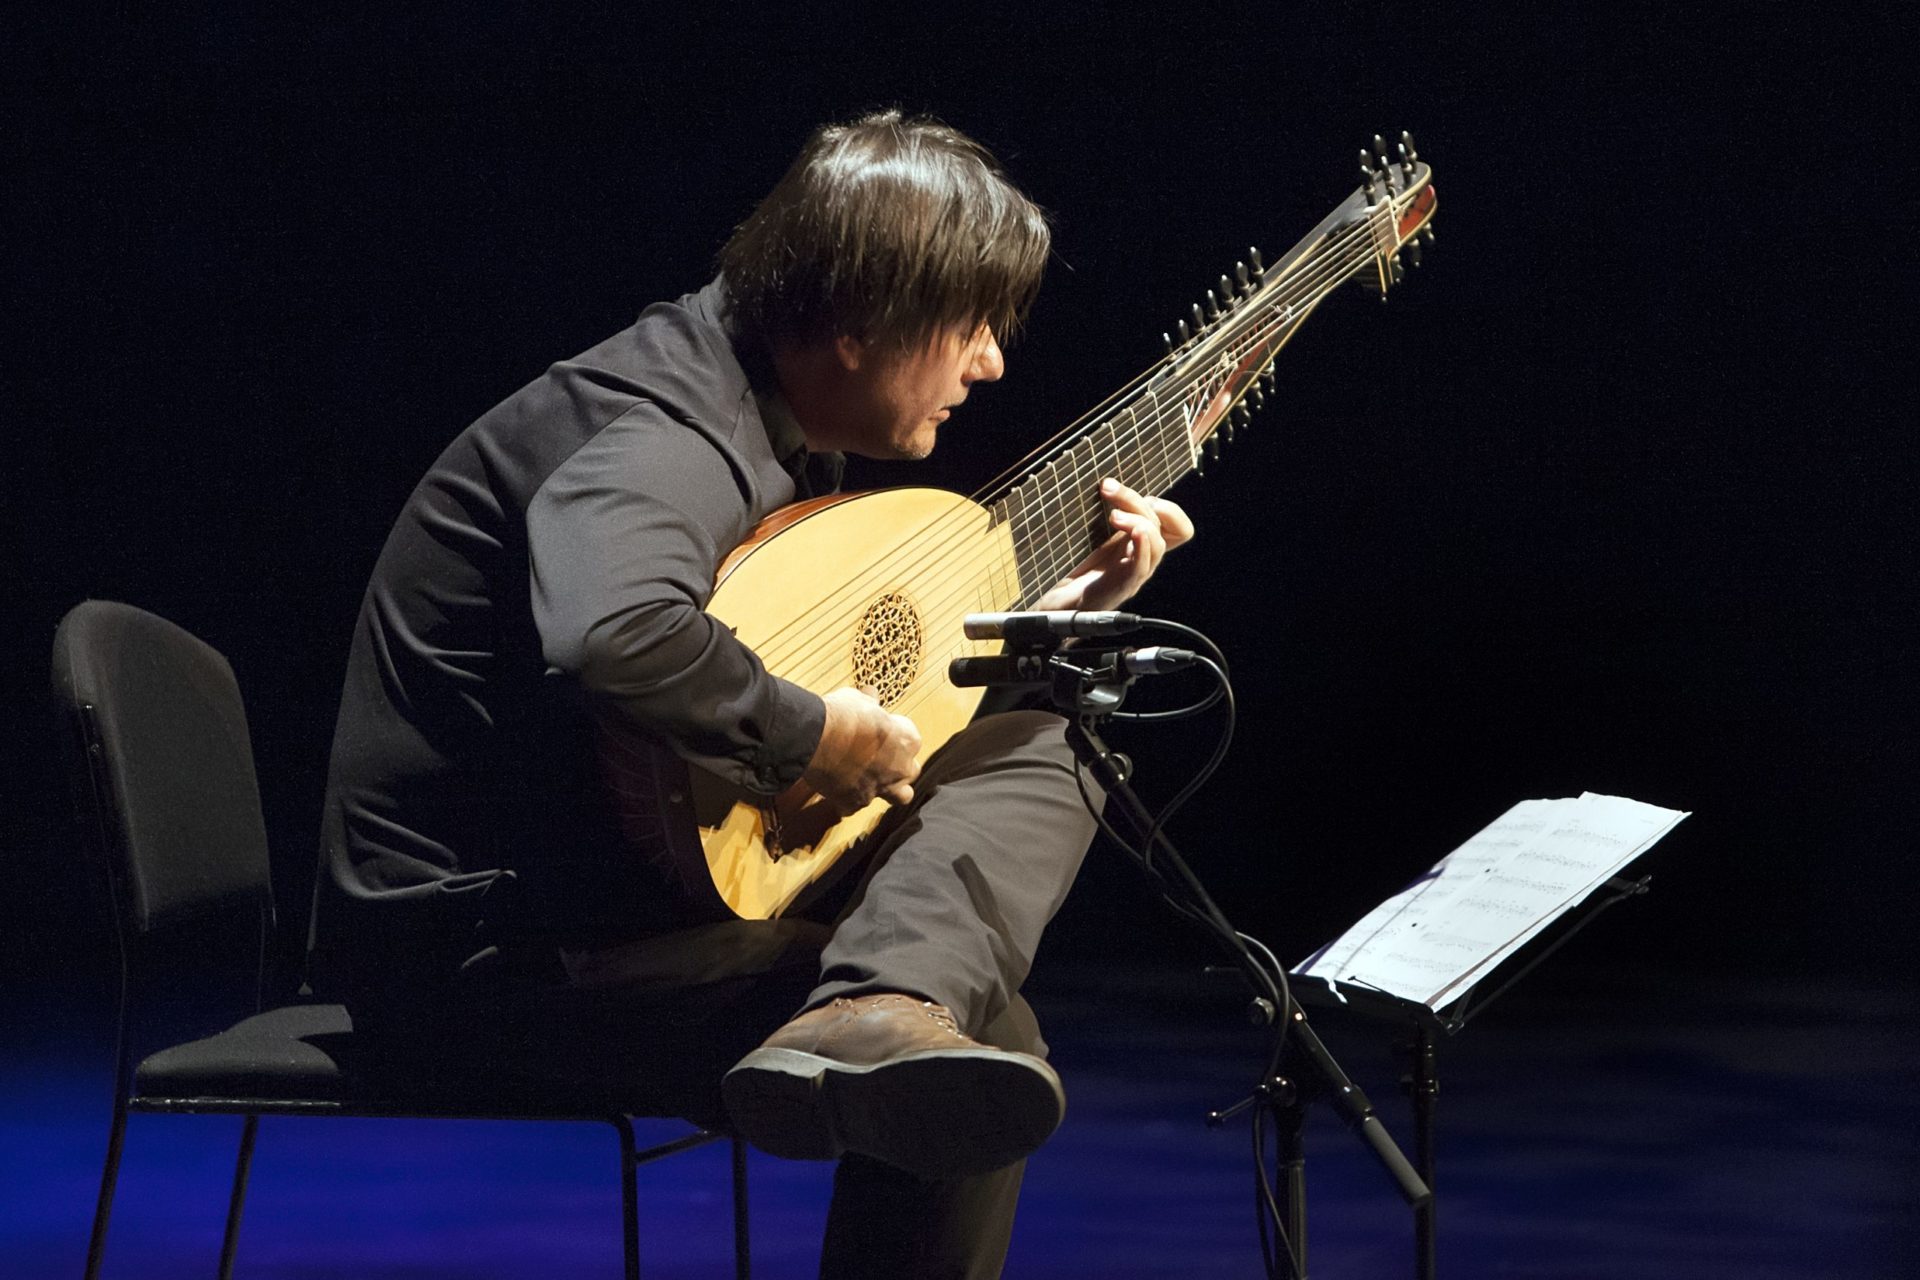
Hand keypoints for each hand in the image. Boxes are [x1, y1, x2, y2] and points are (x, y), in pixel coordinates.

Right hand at [802, 685, 922, 813]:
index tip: (880, 730)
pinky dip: (849, 799)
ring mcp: (880, 788)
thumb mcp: (859, 700)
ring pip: (899, 796)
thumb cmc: (842, 714)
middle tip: (880, 757)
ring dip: (888, 790)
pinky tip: (838, 789)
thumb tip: (870, 695)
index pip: (910, 739)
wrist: (817, 738)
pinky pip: (856, 805)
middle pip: (910, 770)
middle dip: (899, 765)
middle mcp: (900, 767)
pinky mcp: (856, 802)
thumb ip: (869, 704)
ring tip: (871, 781)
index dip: (894, 734)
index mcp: (907, 739)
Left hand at [1034, 478, 1193, 611]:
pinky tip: (1133, 534)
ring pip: (1157, 543)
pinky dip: (1143, 548)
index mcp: (1140, 546)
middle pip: (1164, 526)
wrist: (1054, 605)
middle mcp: (1141, 559)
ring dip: (1138, 521)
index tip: (1137, 496)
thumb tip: (1109, 483)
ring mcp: (1133, 575)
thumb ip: (1112, 516)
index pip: (1178, 527)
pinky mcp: (1119, 589)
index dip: (1169, 508)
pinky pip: (1142, 568)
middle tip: (1108, 489)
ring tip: (1113, 517)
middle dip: (1136, 500)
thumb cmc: (1072, 571)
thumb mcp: (1095, 537)